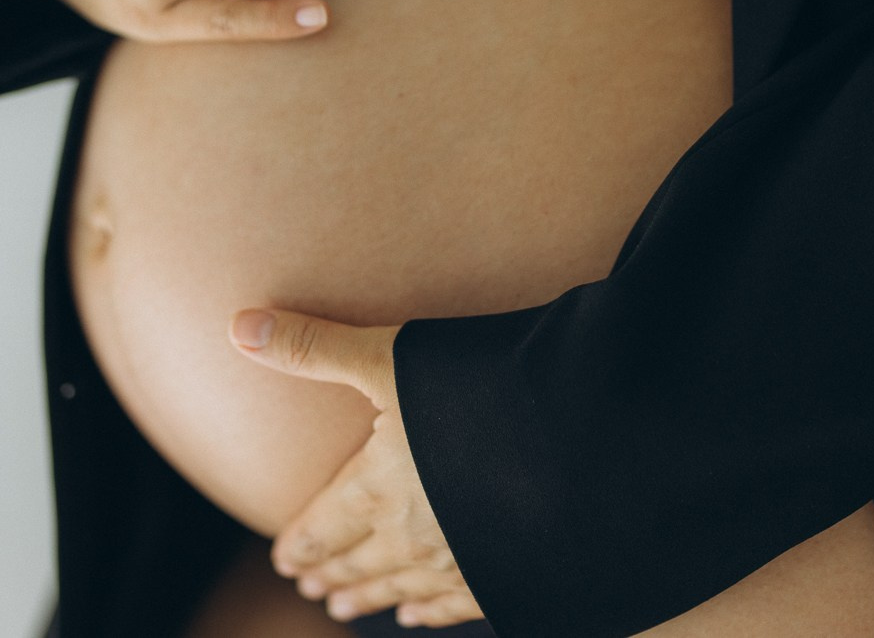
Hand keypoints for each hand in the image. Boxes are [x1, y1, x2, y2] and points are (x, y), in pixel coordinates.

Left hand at [229, 308, 485, 628]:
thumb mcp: (388, 357)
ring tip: (346, 607)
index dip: (299, 544)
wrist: (575, 439)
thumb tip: (237, 325)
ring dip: (370, 596)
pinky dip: (430, 612)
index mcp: (377, 488)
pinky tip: (418, 614)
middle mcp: (412, 534)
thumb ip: (312, 346)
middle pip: (358, 562)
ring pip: (401, 587)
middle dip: (331, 574)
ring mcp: (460, 560)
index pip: (323, 527)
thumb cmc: (476, 388)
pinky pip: (454, 605)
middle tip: (310, 589)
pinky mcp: (504, 574)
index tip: (283, 559)